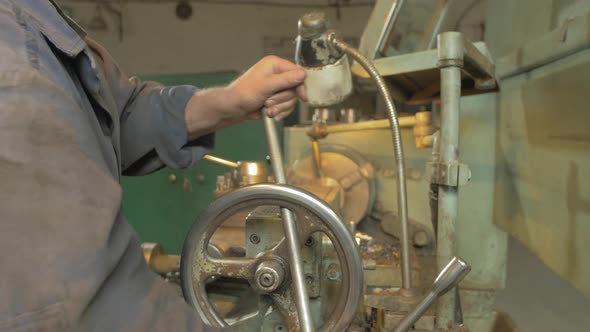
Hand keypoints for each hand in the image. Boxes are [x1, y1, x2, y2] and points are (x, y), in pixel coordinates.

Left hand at [184, 56, 305, 139]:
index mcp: (275, 64)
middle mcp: (277, 74)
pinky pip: (287, 107)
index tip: (301, 96)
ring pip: (291, 99)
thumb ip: (285, 80)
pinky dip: (280, 112)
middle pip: (295, 88)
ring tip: (267, 108)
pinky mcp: (277, 98)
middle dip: (283, 99)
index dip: (300, 85)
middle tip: (269, 101)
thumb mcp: (266, 86)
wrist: (235, 108)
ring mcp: (277, 87)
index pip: (297, 72)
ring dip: (280, 107)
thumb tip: (302, 74)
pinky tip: (270, 113)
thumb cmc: (244, 93)